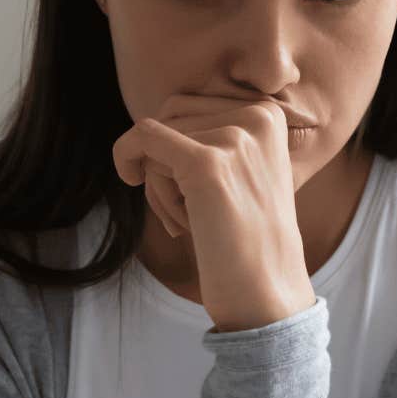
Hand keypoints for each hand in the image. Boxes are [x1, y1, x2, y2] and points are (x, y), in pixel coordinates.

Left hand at [112, 95, 315, 331]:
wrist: (265, 291)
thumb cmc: (243, 238)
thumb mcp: (240, 171)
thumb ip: (209, 135)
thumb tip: (149, 122)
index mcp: (269, 113)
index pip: (190, 105)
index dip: (175, 147)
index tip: (191, 190)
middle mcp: (258, 116)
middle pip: (172, 115)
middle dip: (163, 160)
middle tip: (183, 208)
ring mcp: (235, 138)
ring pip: (156, 134)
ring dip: (156, 179)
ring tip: (186, 220)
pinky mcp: (208, 163)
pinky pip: (143, 139)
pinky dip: (127, 159)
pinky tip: (134, 183)